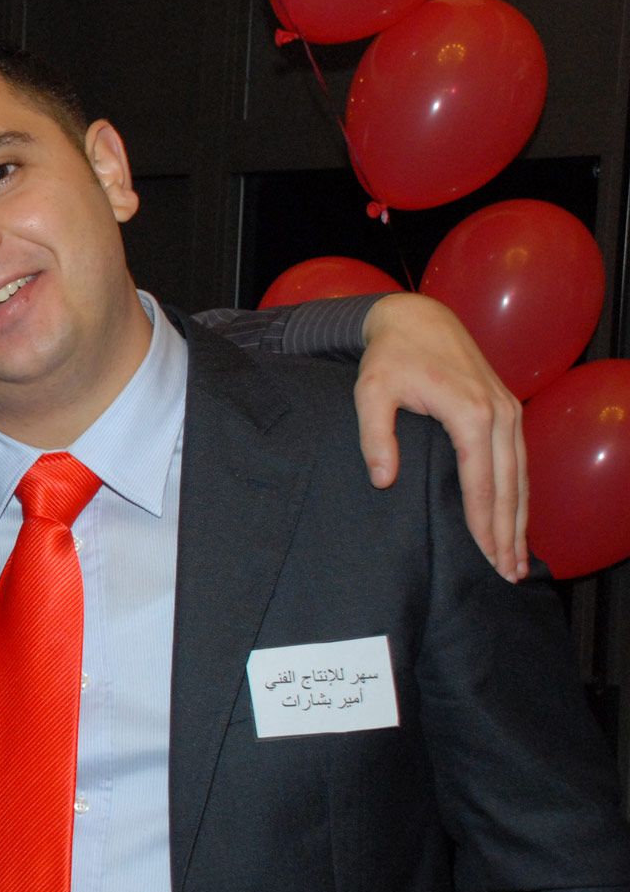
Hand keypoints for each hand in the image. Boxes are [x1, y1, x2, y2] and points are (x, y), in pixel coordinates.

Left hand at [356, 293, 526, 580]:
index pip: (480, 480)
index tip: (486, 558)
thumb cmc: (389, 358)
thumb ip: (375, 436)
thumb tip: (384, 479)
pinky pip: (519, 460)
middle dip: (509, 532)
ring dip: (521, 517)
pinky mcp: (508, 409)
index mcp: (469, 412)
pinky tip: (517, 519)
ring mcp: (509, 410)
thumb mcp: (370, 392)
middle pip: (509, 485)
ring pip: (521, 475)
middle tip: (508, 573)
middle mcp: (499, 413)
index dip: (484, 523)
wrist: (417, 319)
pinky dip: (520, 493)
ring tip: (517, 558)